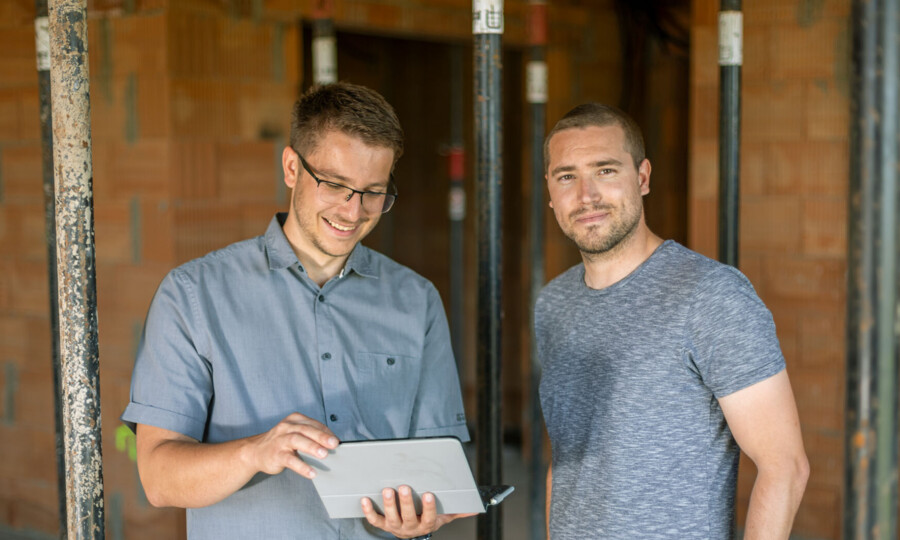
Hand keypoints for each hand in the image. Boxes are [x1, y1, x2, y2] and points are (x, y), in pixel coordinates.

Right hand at [245, 413, 338, 478]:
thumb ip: (310, 435)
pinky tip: (311, 472)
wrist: (254, 452)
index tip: (336, 440)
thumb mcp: (294, 433)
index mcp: (293, 420)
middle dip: (321, 436)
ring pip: (297, 440)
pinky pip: (290, 460)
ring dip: (312, 447)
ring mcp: (280, 441)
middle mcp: (286, 427)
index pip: (313, 424)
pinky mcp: (276, 455)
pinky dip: (301, 466)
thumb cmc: (279, 442)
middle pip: (306, 430)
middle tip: (334, 444)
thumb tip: (331, 443)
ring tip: (324, 454)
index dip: (326, 431)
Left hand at [360, 485, 476, 537]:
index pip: (429, 517)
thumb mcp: (444, 516)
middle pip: (408, 517)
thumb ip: (458, 511)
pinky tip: (364, 499)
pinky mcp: (383, 525)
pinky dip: (368, 511)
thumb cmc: (427, 518)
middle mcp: (410, 528)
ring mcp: (395, 527)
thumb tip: (476, 508)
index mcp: (427, 524)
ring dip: (388, 504)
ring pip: (391, 519)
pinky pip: (374, 520)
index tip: (428, 494)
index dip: (429, 507)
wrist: (412, 531)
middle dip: (406, 502)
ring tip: (387, 489)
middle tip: (404, 486)